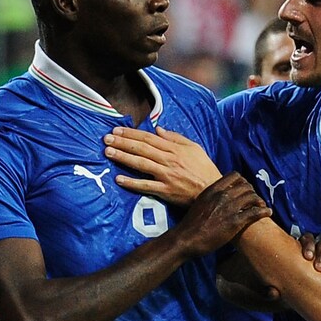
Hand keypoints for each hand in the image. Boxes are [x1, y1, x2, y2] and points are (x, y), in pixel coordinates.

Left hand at [105, 127, 220, 205]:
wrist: (213, 190)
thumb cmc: (204, 169)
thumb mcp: (194, 148)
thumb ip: (175, 138)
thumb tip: (159, 130)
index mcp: (174, 149)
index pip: (148, 138)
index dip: (131, 133)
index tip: (116, 130)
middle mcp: (168, 160)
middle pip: (141, 148)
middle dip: (122, 142)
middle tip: (106, 139)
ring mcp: (166, 175)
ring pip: (141, 164)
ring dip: (123, 157)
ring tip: (108, 153)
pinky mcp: (166, 191)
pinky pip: (146, 186)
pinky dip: (132, 183)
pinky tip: (119, 179)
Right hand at [171, 174, 268, 255]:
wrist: (186, 239)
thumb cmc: (191, 224)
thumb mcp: (200, 203)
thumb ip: (211, 197)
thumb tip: (217, 197)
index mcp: (213, 189)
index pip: (234, 175)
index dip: (243, 181)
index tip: (245, 189)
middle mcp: (222, 195)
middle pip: (246, 186)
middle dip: (252, 192)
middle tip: (254, 200)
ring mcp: (229, 208)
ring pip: (252, 197)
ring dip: (260, 201)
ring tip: (262, 206)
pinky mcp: (235, 222)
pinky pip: (255, 212)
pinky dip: (264, 211)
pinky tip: (268, 213)